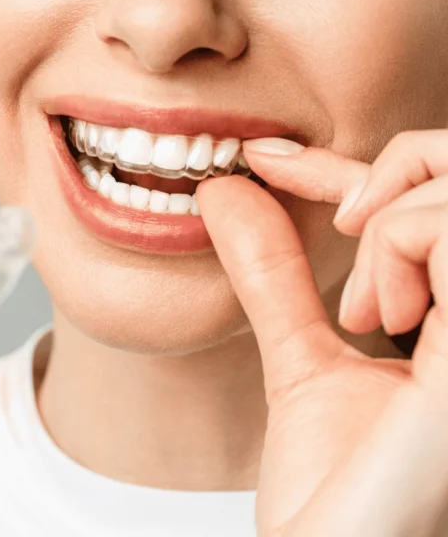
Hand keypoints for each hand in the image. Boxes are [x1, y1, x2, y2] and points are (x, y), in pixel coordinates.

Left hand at [197, 129, 447, 536]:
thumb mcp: (305, 359)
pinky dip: (401, 242)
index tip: (262, 158)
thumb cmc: (337, 491)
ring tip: (366, 310)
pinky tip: (385, 318)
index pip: (430, 204)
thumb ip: (276, 277)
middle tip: (341, 232)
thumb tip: (222, 193)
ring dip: (394, 223)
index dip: (348, 166)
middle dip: (395, 172)